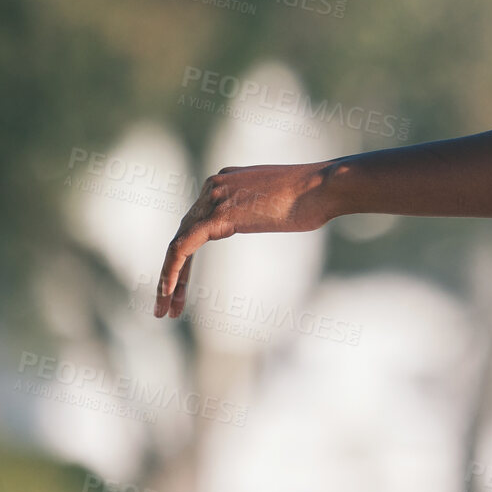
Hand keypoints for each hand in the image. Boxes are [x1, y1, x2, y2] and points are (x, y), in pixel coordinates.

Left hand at [153, 160, 335, 317]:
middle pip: (183, 235)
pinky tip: (168, 293)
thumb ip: (262, 208)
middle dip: (174, 274)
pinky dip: (172, 273)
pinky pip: (183, 248)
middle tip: (169, 305)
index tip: (185, 287)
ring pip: (178, 245)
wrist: (325, 187)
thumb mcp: (280, 203)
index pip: (196, 223)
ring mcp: (214, 199)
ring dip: (168, 280)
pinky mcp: (218, 216)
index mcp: (226, 181)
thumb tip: (269, 216)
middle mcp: (214, 186)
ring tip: (166, 310)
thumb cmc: (317, 197)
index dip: (187, 258)